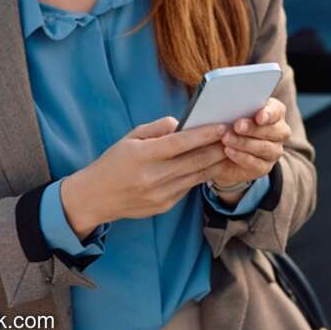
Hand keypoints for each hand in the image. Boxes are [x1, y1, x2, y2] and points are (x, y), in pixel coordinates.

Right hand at [61, 116, 228, 236]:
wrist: (95, 198)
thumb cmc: (113, 163)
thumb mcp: (129, 138)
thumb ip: (156, 129)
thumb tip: (182, 124)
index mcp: (143, 156)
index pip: (180, 143)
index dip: (204, 135)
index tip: (222, 127)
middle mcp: (153, 177)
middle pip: (195, 161)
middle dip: (218, 148)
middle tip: (236, 136)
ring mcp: (160, 194)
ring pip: (197, 176)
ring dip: (215, 162)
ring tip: (230, 149)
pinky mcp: (165, 205)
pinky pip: (188, 187)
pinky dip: (201, 175)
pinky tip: (211, 164)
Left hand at [209, 97, 290, 188]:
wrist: (224, 152)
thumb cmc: (231, 124)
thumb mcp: (232, 113)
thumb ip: (235, 108)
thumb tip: (225, 103)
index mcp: (275, 113)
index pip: (276, 111)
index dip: (268, 113)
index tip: (258, 116)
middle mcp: (279, 132)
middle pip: (272, 130)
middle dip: (253, 128)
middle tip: (237, 126)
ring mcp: (274, 151)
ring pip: (264, 147)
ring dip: (244, 142)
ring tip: (226, 138)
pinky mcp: (264, 167)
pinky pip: (256, 163)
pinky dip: (241, 157)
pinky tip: (229, 151)